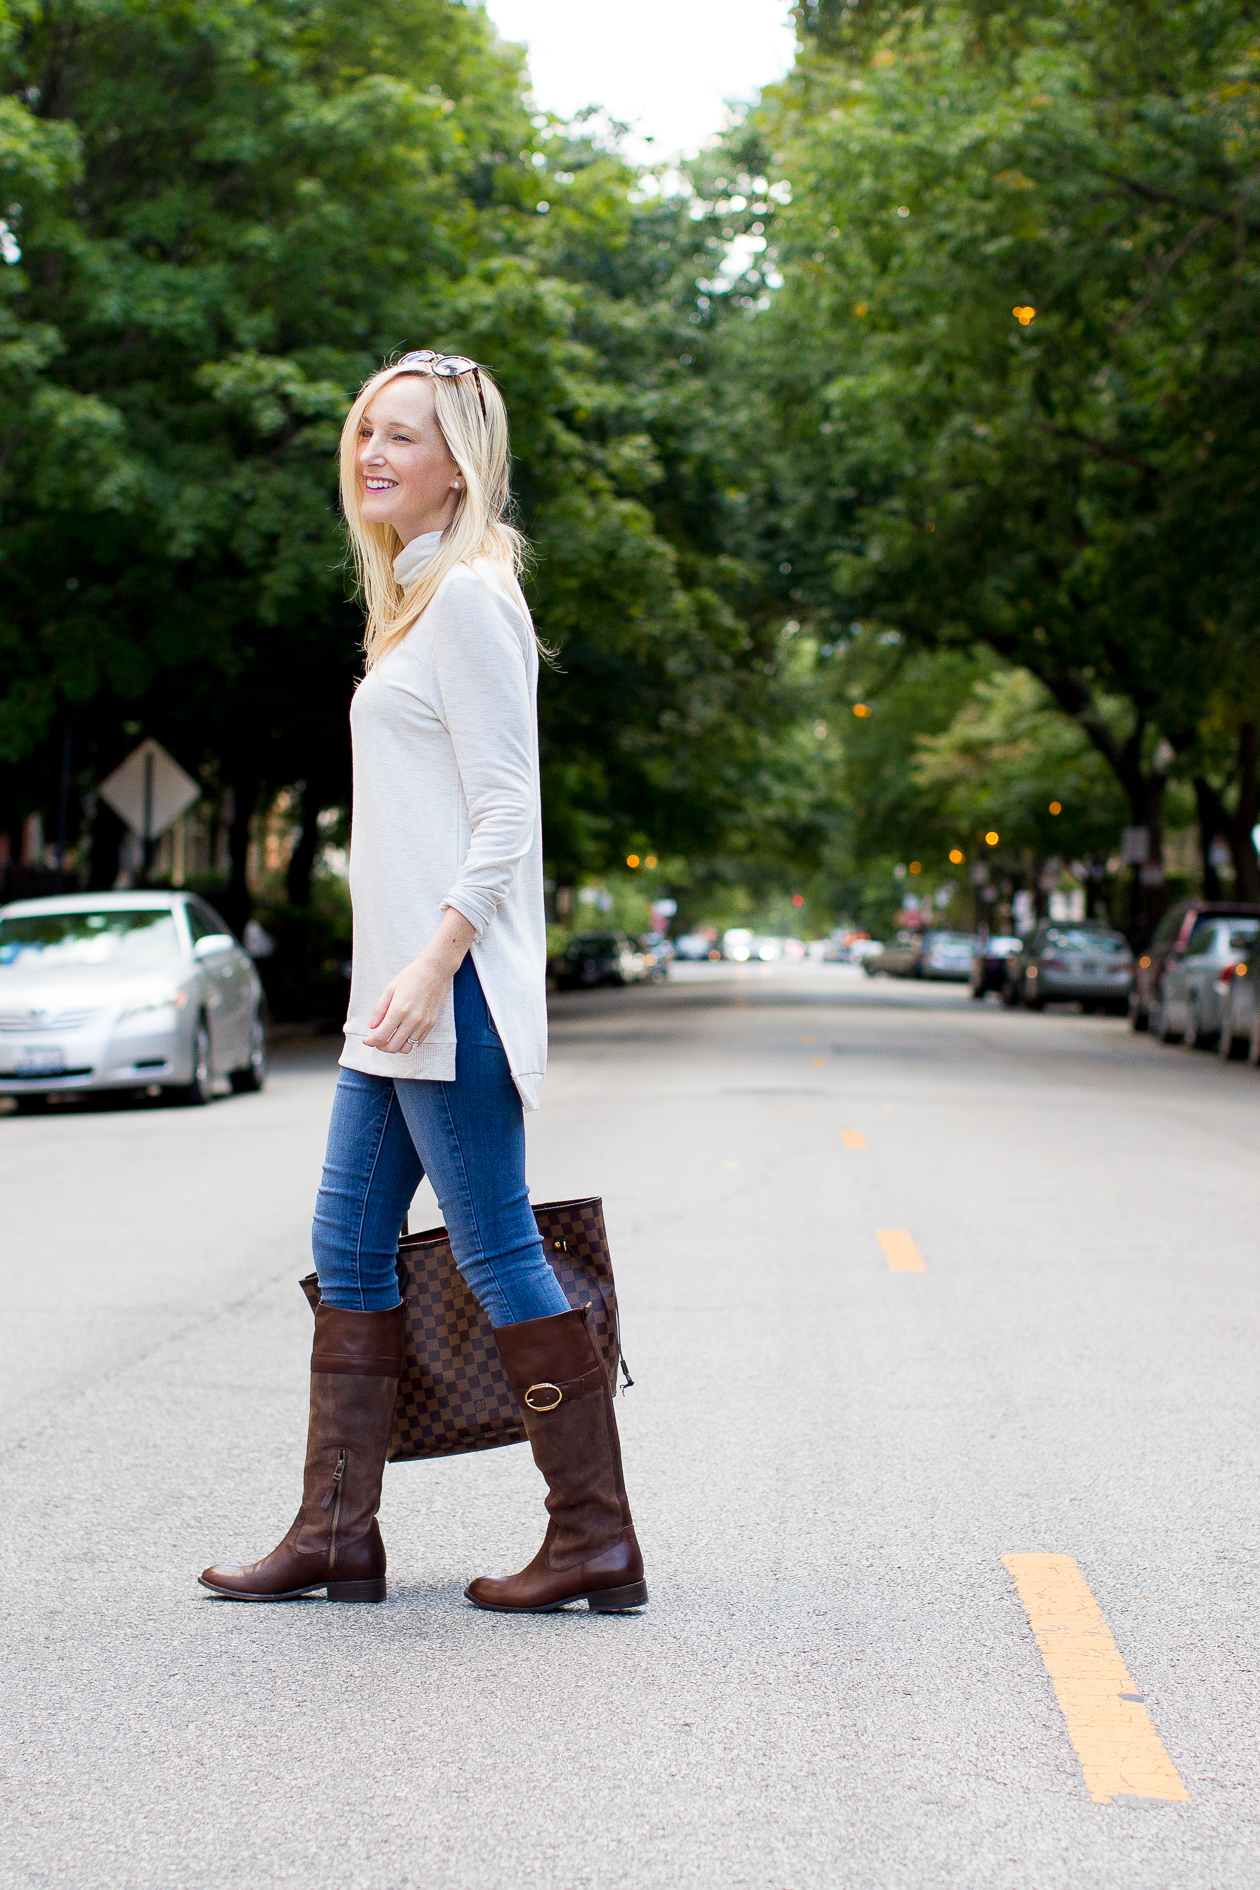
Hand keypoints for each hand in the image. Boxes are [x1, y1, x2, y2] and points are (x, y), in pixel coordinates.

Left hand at [362, 908, 476, 1053]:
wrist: (435, 971)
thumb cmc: (411, 977)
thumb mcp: (390, 989)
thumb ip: (379, 1010)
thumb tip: (372, 1026)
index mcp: (398, 1010)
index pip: (381, 1036)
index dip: (370, 1041)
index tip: (366, 1040)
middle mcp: (412, 1019)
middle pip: (392, 1046)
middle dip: (381, 1047)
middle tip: (376, 1040)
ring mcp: (423, 1023)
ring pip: (406, 1048)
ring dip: (395, 1047)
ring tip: (389, 1038)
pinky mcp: (431, 1024)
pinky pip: (417, 1042)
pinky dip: (407, 1043)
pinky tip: (401, 1034)